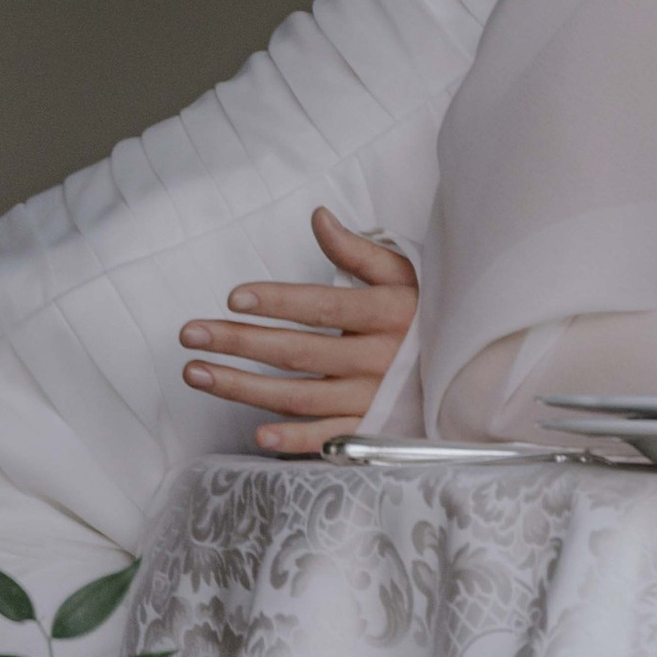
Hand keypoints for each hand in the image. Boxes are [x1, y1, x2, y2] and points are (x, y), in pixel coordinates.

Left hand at [179, 206, 417, 453]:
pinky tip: (256, 435)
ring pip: (298, 396)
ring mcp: (371, 398)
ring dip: (243, 388)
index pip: (322, 306)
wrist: (465, 369)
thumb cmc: (423, 314)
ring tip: (197, 372)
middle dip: (240, 342)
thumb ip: (357, 250)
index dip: (278, 301)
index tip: (235, 296)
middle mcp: (376, 358)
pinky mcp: (368, 430)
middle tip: (192, 335)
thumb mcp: (402, 275)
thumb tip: (318, 216)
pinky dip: (293, 440)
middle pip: (297, 351)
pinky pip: (325, 439)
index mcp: (386, 313)